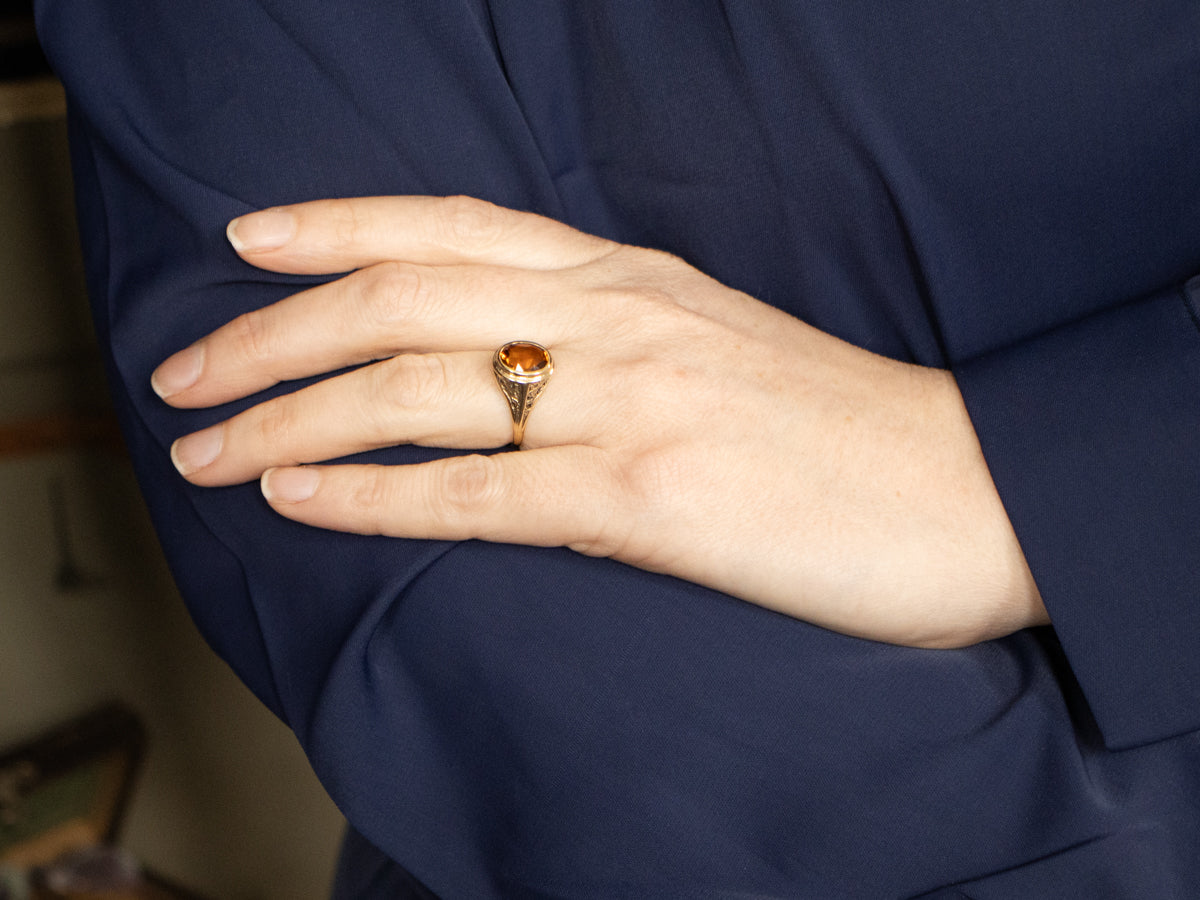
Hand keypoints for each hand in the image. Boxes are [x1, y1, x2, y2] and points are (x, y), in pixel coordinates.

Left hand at [152, 196, 1046, 647]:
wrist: (973, 490)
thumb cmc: (845, 428)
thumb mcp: (717, 346)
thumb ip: (614, 338)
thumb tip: (514, 369)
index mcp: (635, 277)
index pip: (453, 223)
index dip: (336, 223)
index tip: (249, 240)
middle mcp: (618, 319)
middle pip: (402, 299)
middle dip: (273, 334)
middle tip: (188, 375)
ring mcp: (630, 403)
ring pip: (416, 392)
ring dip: (290, 419)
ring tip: (209, 451)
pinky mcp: (648, 500)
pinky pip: (476, 494)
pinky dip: (373, 496)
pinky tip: (300, 501)